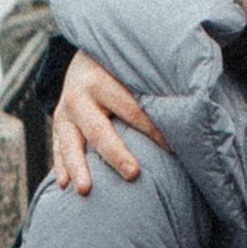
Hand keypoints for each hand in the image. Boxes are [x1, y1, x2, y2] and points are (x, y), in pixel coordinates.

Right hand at [50, 51, 163, 192]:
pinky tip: (64, 186)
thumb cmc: (120, 69)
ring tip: (85, 191)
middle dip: (116, 154)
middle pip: (100, 131)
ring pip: (70, 144)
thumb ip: (149, 88)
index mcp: (102, 81)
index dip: (153, 130)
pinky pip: (58, 148)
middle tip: (133, 173)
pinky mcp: (58, 124)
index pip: (132, 110)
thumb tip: (189, 112)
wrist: (84, 56)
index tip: (173, 149)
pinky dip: (61, 166)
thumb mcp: (131, 70)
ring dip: (77, 167)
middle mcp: (80, 96)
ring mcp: (64, 112)